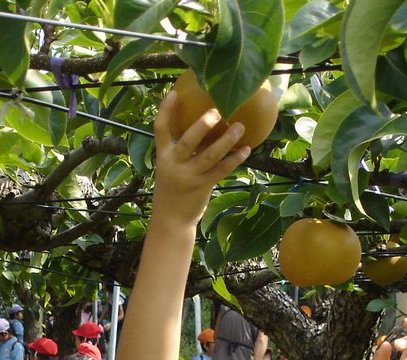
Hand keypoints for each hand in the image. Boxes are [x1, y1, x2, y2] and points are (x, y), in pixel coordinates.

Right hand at [150, 91, 250, 225]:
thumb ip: (182, 151)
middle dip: (202, 125)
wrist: (171, 219)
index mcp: (163, 156)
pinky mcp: (202, 186)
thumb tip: (204, 127)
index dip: (166, 110)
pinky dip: (234, 160)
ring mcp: (189, 176)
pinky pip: (221, 170)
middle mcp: (174, 164)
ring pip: (209, 156)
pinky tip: (246, 150)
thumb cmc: (173, 189)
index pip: (161, 129)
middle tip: (217, 111)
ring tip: (240, 126)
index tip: (175, 92)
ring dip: (226, 141)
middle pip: (187, 141)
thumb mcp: (170, 167)